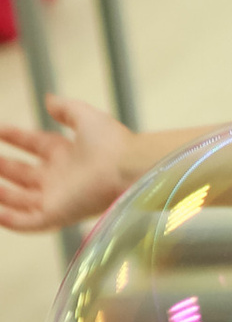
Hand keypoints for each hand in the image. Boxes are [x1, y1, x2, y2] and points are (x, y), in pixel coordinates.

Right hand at [0, 93, 138, 235]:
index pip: (36, 145)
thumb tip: (47, 99)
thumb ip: (66, 109)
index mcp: (68, 154)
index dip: (16, 137)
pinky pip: (25, 222)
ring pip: (18, 199)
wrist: (128, 169)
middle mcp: (59, 178)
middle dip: (2, 167)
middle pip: (22, 174)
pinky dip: (8, 219)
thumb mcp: (86, 118)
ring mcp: (56, 198)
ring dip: (0, 193)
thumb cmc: (113, 144)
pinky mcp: (54, 215)